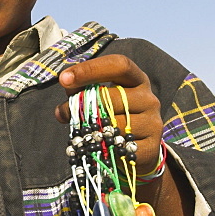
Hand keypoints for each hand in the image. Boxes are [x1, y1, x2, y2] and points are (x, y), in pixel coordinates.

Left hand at [54, 54, 163, 171]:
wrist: (139, 150)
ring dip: (89, 129)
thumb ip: (82, 95)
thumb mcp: (101, 100)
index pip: (119, 65)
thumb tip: (61, 110)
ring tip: (78, 133)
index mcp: (137, 80)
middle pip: (111, 96)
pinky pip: (119, 147)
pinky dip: (102, 148)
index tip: (64, 78)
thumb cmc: (113, 118)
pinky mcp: (151, 147)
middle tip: (63, 112)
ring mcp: (153, 123)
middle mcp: (148, 99)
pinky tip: (97, 148)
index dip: (91, 69)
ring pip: (113, 124)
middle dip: (82, 103)